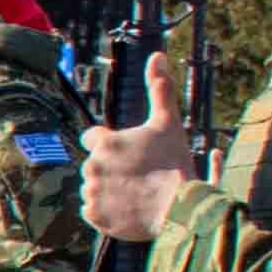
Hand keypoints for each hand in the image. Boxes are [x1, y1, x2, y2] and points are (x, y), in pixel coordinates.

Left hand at [74, 51, 204, 240]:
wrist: (180, 208)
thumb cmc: (175, 163)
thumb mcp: (168, 122)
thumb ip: (159, 88)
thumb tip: (157, 55)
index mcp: (104, 143)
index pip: (91, 138)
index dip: (109, 144)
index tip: (128, 153)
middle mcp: (91, 166)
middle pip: (95, 165)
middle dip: (111, 168)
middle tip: (139, 175)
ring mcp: (91, 192)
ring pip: (94, 187)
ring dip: (109, 189)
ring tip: (135, 192)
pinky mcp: (94, 216)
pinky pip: (93, 210)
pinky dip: (107, 210)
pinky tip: (127, 207)